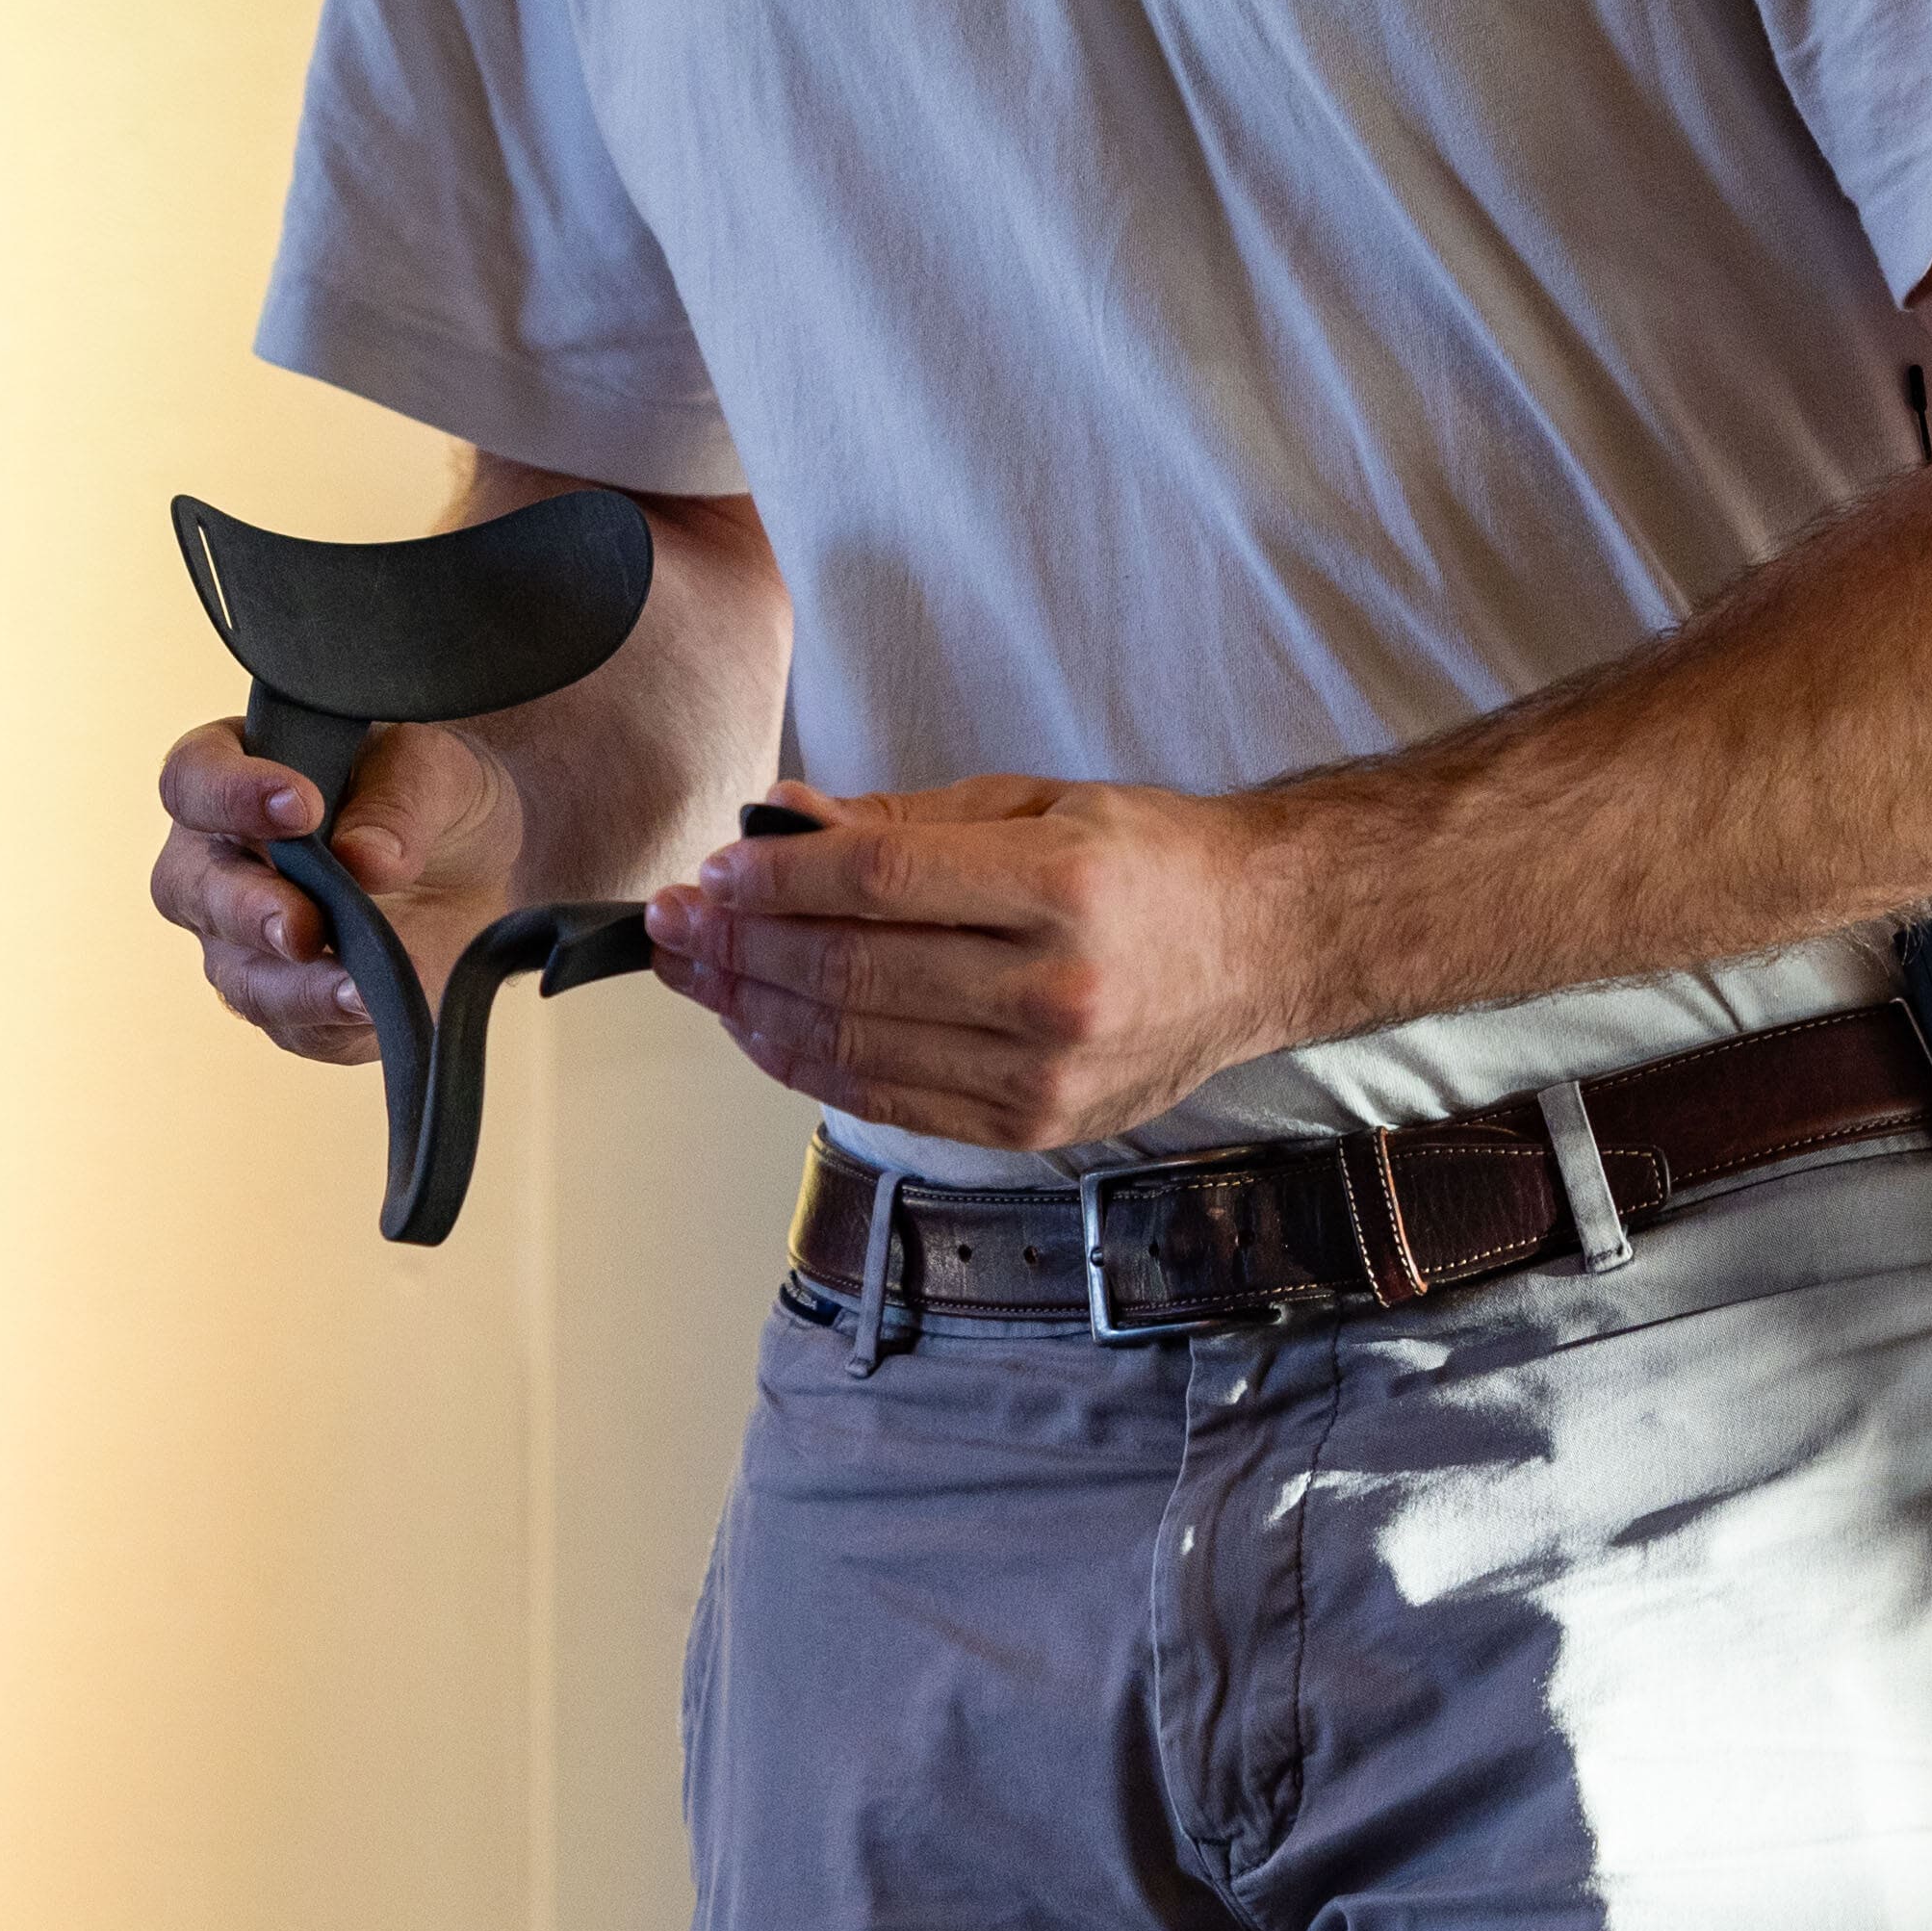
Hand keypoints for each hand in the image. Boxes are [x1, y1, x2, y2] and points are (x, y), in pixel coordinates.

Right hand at [149, 713, 516, 1065]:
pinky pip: (292, 1024)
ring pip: (237, 972)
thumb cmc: (431, 791)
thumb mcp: (435, 768)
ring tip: (357, 985)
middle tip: (305, 922)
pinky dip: (332, 1017)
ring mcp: (244, 940)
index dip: (230, 794)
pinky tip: (373, 1005)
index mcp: (235, 771)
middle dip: (247, 908)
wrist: (481, 863)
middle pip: (187, 888)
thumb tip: (365, 858)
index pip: (193, 779)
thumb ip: (399, 800)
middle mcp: (221, 859)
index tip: (301, 808)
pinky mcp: (291, 1003)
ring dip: (294, 984)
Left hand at [643, 772, 1316, 1150]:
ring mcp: (1042, 1075)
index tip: (713, 868)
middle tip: (670, 920)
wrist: (1261, 945)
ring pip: (854, 1047)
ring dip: (752, 1009)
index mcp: (1063, 886)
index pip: (877, 886)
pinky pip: (887, 1101)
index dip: (776, 880)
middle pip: (850, 973)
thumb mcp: (1038, 802)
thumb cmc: (1151, 860)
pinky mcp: (1029, 1128)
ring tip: (693, 972)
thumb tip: (784, 822)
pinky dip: (807, 1066)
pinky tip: (758, 1027)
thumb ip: (905, 823)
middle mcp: (1053, 991)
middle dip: (739, 946)